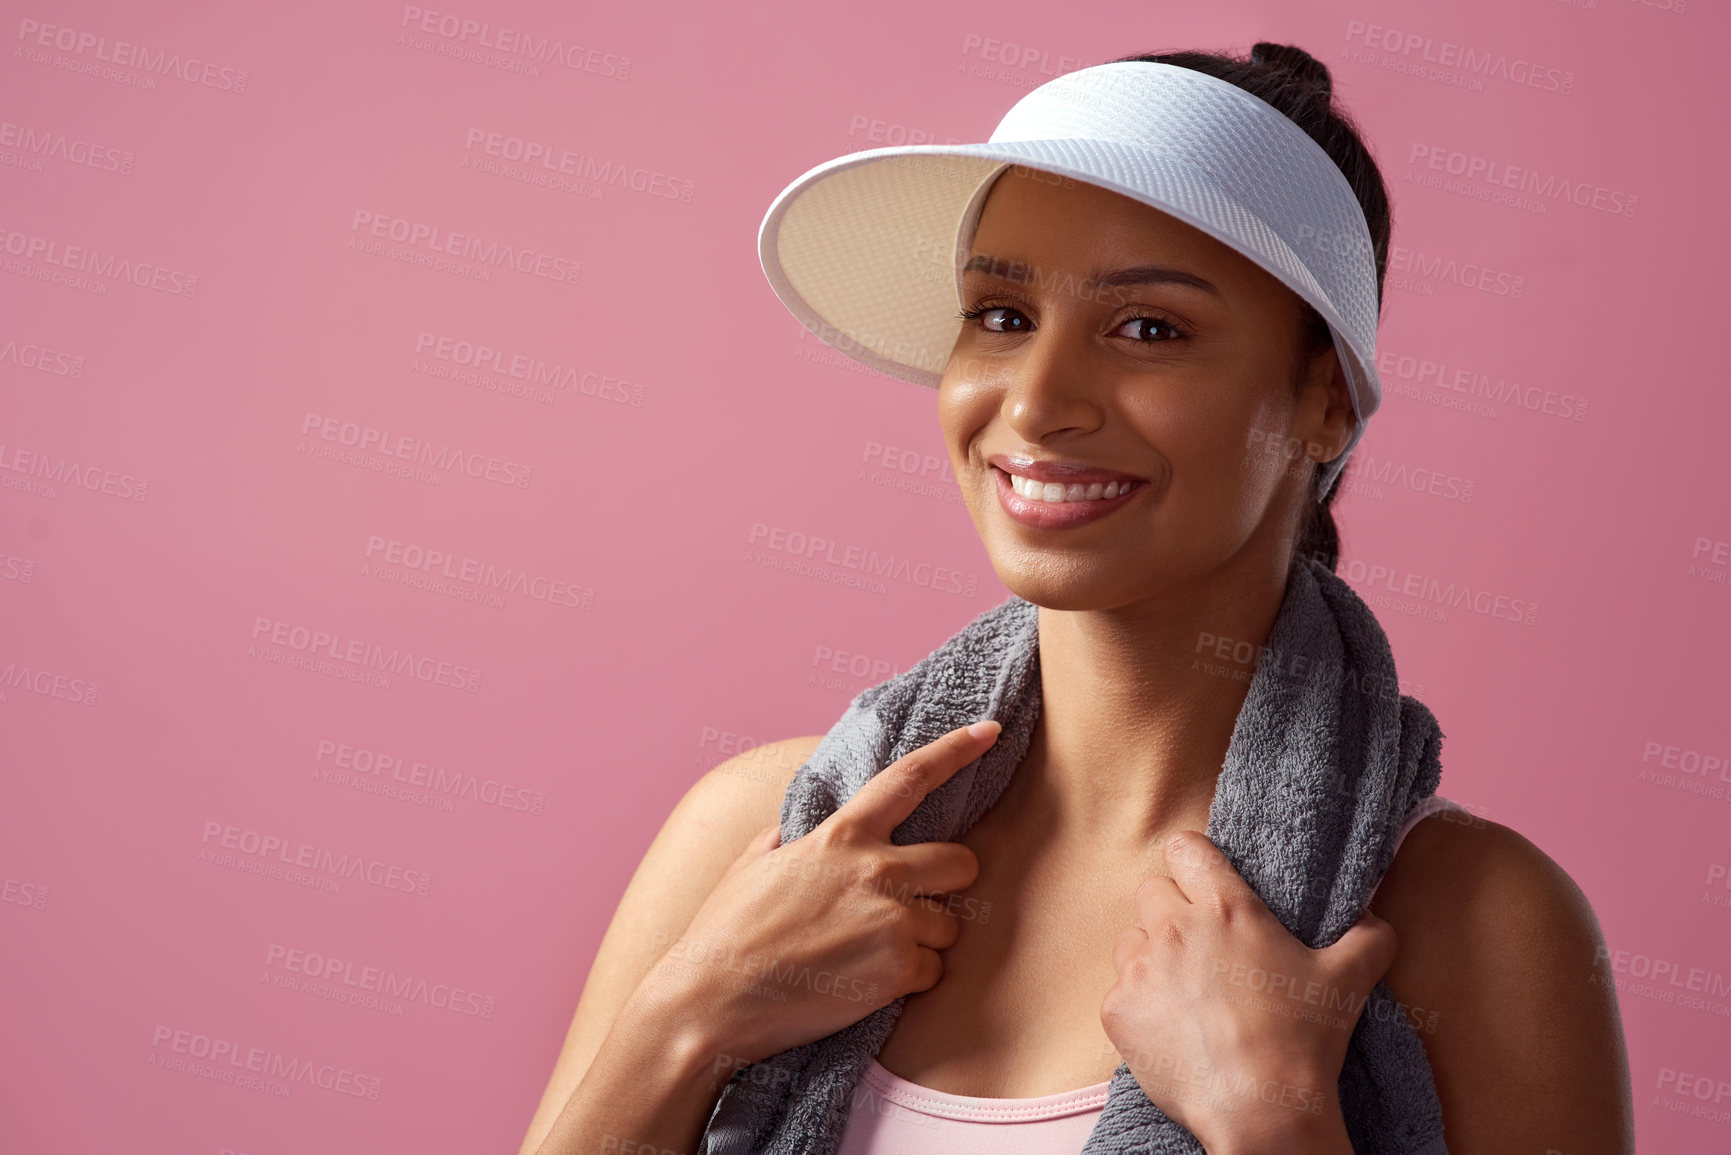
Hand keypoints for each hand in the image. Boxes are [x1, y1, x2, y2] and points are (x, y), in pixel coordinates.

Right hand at [640, 720, 999, 1081]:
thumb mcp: (753, 863)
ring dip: (921, 941)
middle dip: (948, 883)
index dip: (954, 751)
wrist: (712, 1000)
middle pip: (962, 862)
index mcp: (842, 837)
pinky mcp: (897, 970)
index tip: (988, 730)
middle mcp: (877, 870)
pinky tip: (863, 984)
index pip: (910, 779)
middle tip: (913, 903)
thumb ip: (791, 838)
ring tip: (866, 954)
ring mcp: (892, 920)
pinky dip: (906, 982)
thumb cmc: (726, 933)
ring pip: (948, 926)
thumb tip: (800, 828)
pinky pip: (932, 973)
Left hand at [1100, 830, 1396, 1153]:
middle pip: (1151, 891)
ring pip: (1130, 940)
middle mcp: (1174, 928)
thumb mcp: (1349, 980)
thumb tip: (1373, 917)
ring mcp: (1140, 969)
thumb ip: (1367, 937)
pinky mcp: (1118, 1010)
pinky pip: (1119, 992)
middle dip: (1170, 911)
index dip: (1194, 862)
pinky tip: (1172, 1030)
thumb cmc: (1303, 1040)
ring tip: (1184, 991)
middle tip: (1200, 947)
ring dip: (1150, 956)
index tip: (1204, 882)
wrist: (1261, 1109)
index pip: (1185, 848)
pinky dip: (1139, 1006)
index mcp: (1225, 908)